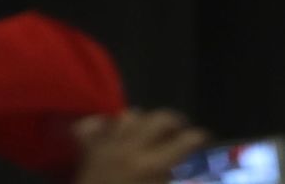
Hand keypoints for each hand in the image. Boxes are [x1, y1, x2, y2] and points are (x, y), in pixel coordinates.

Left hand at [72, 108, 208, 183]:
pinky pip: (93, 125)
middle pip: (159, 119)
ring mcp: (107, 144)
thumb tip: (181, 172)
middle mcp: (131, 148)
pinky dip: (102, 124)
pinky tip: (109, 129)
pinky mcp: (89, 147)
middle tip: (180, 129)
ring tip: (148, 129)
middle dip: (174, 121)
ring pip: (129, 116)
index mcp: (152, 165)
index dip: (198, 138)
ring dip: (142, 120)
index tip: (204, 138)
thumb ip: (168, 178)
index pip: (184, 142)